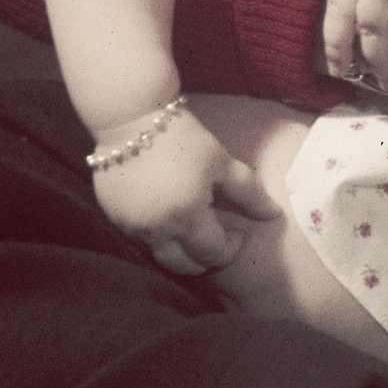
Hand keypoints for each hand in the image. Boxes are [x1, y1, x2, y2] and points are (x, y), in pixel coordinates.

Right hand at [90, 106, 270, 279]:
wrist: (130, 120)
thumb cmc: (182, 138)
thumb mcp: (221, 163)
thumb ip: (249, 193)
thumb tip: (273, 214)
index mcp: (187, 216)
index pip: (213, 253)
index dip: (231, 248)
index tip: (238, 232)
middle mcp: (156, 229)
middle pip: (184, 267)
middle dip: (205, 260)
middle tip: (216, 240)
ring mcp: (131, 226)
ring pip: (160, 257)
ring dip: (180, 252)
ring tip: (193, 229)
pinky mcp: (114, 218)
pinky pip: (140, 241)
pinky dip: (158, 238)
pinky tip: (168, 216)